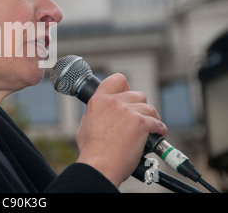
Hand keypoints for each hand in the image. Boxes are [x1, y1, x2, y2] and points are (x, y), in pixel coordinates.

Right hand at [75, 73, 167, 187]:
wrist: (100, 165)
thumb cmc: (91, 150)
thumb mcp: (86, 124)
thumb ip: (96, 112)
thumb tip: (101, 113)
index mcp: (99, 100)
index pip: (117, 80)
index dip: (125, 87)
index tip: (127, 95)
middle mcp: (114, 102)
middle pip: (137, 94)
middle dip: (140, 106)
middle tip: (139, 116)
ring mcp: (128, 111)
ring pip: (149, 108)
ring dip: (151, 117)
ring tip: (150, 127)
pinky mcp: (141, 123)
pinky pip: (157, 123)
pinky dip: (159, 129)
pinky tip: (157, 134)